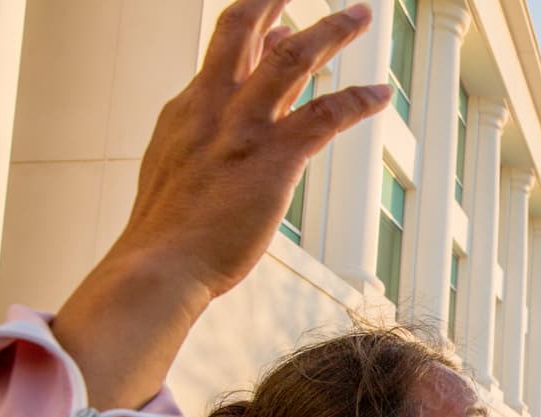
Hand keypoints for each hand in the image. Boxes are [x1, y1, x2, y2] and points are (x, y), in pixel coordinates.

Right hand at [112, 0, 389, 299]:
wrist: (159, 266)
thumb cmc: (167, 237)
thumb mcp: (172, 176)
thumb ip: (196, 149)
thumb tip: (213, 144)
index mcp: (186, 112)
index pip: (223, 57)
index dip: (254, 34)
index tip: (278, 22)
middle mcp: (212, 108)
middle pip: (243, 31)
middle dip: (275, 2)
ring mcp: (242, 129)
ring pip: (292, 59)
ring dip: (331, 31)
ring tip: (361, 13)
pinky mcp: (273, 158)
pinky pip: (326, 114)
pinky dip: (359, 100)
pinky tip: (381, 93)